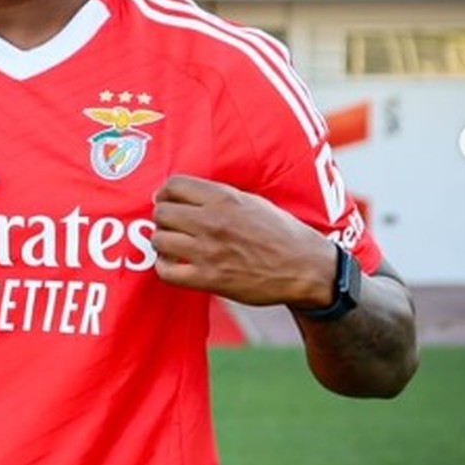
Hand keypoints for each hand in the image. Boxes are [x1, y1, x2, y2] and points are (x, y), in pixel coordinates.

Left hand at [151, 175, 335, 307]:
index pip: (174, 185)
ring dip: (163, 241)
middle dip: (162, 217)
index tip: (167, 200)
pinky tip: (174, 264)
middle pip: (161, 212)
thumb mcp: (251, 200)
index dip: (165, 192)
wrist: (305, 268)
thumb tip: (185, 194)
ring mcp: (209, 251)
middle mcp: (212, 221)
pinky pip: (166, 271)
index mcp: (223, 198)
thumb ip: (218, 196)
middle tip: (170, 224)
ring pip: (159, 239)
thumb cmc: (281, 232)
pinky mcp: (209, 279)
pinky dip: (165, 267)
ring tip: (173, 243)